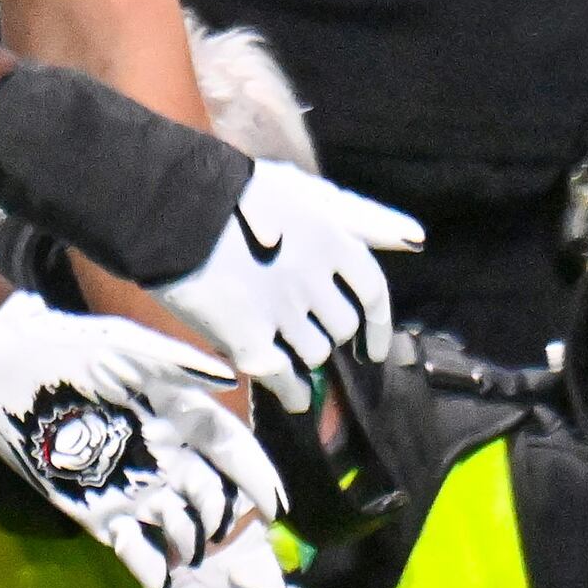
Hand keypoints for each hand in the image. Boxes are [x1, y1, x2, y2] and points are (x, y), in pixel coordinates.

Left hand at [0, 290, 283, 587]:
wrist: (5, 367)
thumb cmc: (69, 349)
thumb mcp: (127, 347)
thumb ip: (179, 363)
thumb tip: (232, 375)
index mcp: (179, 416)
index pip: (232, 450)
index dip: (257, 476)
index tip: (274, 505)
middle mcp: (164, 457)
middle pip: (212, 496)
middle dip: (225, 516)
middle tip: (226, 533)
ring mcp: (133, 488)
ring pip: (181, 528)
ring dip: (193, 545)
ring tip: (194, 556)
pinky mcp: (98, 514)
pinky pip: (137, 550)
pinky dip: (151, 567)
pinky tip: (159, 574)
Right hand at [151, 160, 424, 410]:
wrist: (170, 209)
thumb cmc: (236, 193)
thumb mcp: (305, 192)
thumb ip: (363, 218)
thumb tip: (417, 239)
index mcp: (333, 241)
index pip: (372, 292)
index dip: (379, 324)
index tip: (374, 346)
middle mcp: (315, 281)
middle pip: (341, 326)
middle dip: (332, 332)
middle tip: (312, 333)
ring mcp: (284, 315)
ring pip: (316, 353)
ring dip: (309, 357)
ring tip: (293, 355)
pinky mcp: (251, 343)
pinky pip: (286, 381)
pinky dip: (295, 393)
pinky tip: (294, 396)